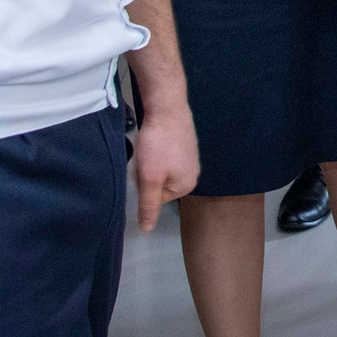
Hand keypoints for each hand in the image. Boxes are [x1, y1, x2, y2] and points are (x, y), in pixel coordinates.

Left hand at [133, 103, 199, 229]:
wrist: (167, 106)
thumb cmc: (158, 144)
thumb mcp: (149, 179)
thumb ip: (148, 206)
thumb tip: (147, 230)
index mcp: (187, 185)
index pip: (156, 197)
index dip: (144, 183)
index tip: (143, 168)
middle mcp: (193, 172)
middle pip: (159, 182)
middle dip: (148, 172)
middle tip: (145, 156)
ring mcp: (190, 155)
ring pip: (160, 168)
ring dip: (150, 160)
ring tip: (148, 146)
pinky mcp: (185, 141)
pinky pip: (165, 154)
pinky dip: (156, 148)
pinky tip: (153, 139)